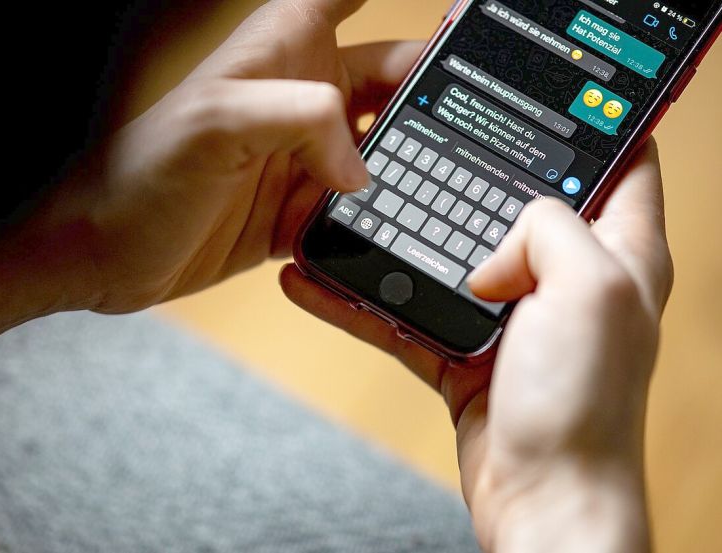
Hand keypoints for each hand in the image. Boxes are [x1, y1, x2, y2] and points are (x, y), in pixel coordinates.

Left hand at [18, 0, 423, 312]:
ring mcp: (299, 155)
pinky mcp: (294, 209)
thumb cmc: (140, 173)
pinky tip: (402, 225)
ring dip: (414, 158)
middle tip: (483, 110)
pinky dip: (377, 219)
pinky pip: (354, 210)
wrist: (103, 253)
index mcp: (281, 49)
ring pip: (382, 145)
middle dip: (432, 87)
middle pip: (390, 74)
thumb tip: (359, 166)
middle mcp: (297, 95)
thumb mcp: (218, 121)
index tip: (456, 10)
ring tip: (457, 173)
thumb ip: (303, 119)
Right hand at [281, 142, 671, 551]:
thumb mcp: (589, 289)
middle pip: (513, 208)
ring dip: (397, 242)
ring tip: (347, 215)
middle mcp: (568, 282)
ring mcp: (513, 319)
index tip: (533, 105)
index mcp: (619, 254)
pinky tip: (317, 282)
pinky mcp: (466, 354)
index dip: (588, 128)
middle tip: (416, 153)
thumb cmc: (584, 406)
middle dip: (467, 180)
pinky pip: (406, 313)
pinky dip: (362, 301)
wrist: (541, 499)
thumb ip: (549, 228)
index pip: (621, 166)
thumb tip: (494, 241)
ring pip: (447, 260)